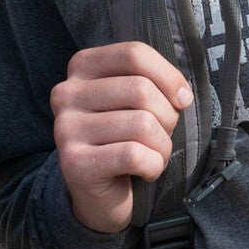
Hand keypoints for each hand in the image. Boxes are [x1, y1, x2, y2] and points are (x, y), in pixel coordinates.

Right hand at [50, 41, 192, 233]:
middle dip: (167, 117)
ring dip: (162, 146)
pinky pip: (134, 155)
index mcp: (81, 68)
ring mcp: (66, 128)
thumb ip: (154, 83)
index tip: (182, 100)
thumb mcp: (135, 102)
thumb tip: (182, 95)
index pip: (134, 54)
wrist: (98, 194)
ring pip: (142, 124)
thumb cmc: (124, 139)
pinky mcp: (74, 162)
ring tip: (153, 155)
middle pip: (140, 89)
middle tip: (161, 135)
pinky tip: (146, 171)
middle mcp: (66, 94)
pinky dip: (153, 166)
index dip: (168, 76)